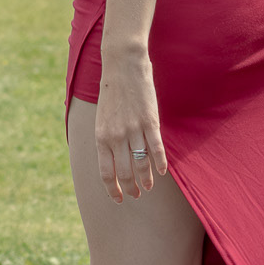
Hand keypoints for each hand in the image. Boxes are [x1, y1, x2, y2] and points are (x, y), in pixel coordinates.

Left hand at [95, 48, 167, 201]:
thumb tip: (111, 161)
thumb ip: (106, 140)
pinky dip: (160, 163)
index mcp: (101, 137)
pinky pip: (156, 149)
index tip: (119, 199)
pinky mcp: (150, 122)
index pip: (105, 173)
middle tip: (136, 195)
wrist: (122, 66)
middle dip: (130, 188)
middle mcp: (116, 137)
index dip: (112, 189)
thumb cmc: (111, 92)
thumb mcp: (101, 119)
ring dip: (146, 180)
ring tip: (148, 187)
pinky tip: (162, 172)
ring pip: (141, 164)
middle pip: (124, 173)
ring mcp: (134, 130)